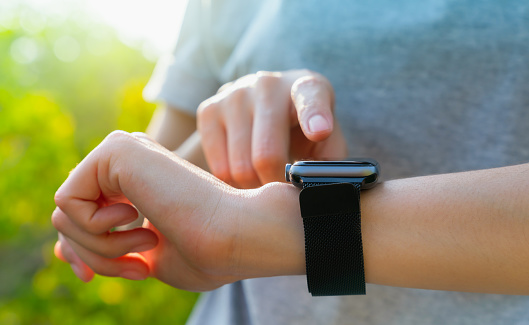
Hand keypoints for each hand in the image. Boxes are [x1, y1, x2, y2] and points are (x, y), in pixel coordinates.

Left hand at [52, 131, 304, 290]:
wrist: (238, 235)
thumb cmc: (208, 252)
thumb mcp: (142, 257)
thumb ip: (105, 250)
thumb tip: (61, 253)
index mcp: (136, 183)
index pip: (83, 216)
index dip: (81, 252)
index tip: (92, 277)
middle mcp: (127, 163)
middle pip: (69, 218)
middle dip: (95, 257)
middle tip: (139, 268)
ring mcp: (121, 151)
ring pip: (65, 213)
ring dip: (101, 248)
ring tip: (147, 245)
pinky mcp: (116, 149)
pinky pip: (67, 201)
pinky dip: (96, 229)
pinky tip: (140, 219)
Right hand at [197, 69, 347, 188]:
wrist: (261, 107)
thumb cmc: (301, 132)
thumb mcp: (325, 143)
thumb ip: (330, 165)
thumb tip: (320, 193)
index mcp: (308, 87)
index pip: (311, 98)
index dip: (314, 116)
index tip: (320, 131)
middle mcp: (269, 84)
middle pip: (267, 155)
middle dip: (275, 185)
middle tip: (280, 192)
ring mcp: (234, 94)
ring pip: (239, 166)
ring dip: (253, 187)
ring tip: (263, 182)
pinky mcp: (209, 109)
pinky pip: (218, 167)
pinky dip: (232, 182)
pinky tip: (243, 174)